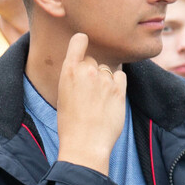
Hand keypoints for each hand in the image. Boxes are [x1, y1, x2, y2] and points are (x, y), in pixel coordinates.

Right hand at [54, 34, 126, 173]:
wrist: (85, 144)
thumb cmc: (70, 124)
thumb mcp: (63, 94)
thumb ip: (73, 76)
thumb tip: (84, 67)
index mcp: (69, 71)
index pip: (79, 40)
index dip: (82, 42)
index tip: (83, 46)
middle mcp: (87, 71)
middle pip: (93, 59)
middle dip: (91, 70)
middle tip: (88, 91)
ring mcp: (105, 80)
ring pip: (107, 69)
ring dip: (105, 78)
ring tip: (98, 100)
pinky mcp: (120, 90)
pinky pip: (121, 76)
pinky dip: (117, 83)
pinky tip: (110, 98)